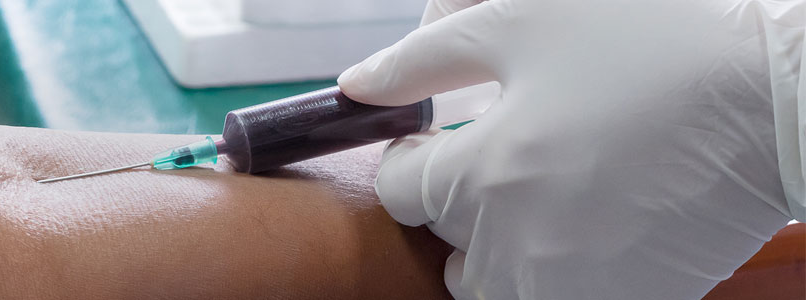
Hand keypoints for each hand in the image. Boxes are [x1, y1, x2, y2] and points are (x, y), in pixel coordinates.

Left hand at [338, 0, 802, 297]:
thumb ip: (424, 60)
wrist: (781, 98)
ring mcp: (574, 287)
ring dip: (495, 255)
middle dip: (453, 209)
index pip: (397, 193)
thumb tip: (354, 88)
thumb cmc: (651, 43)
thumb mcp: (521, 23)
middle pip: (443, 249)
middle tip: (499, 165)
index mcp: (481, 175)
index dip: (409, 161)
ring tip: (537, 205)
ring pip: (493, 291)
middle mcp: (517, 246)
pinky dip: (554, 276)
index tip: (436, 143)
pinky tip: (590, 226)